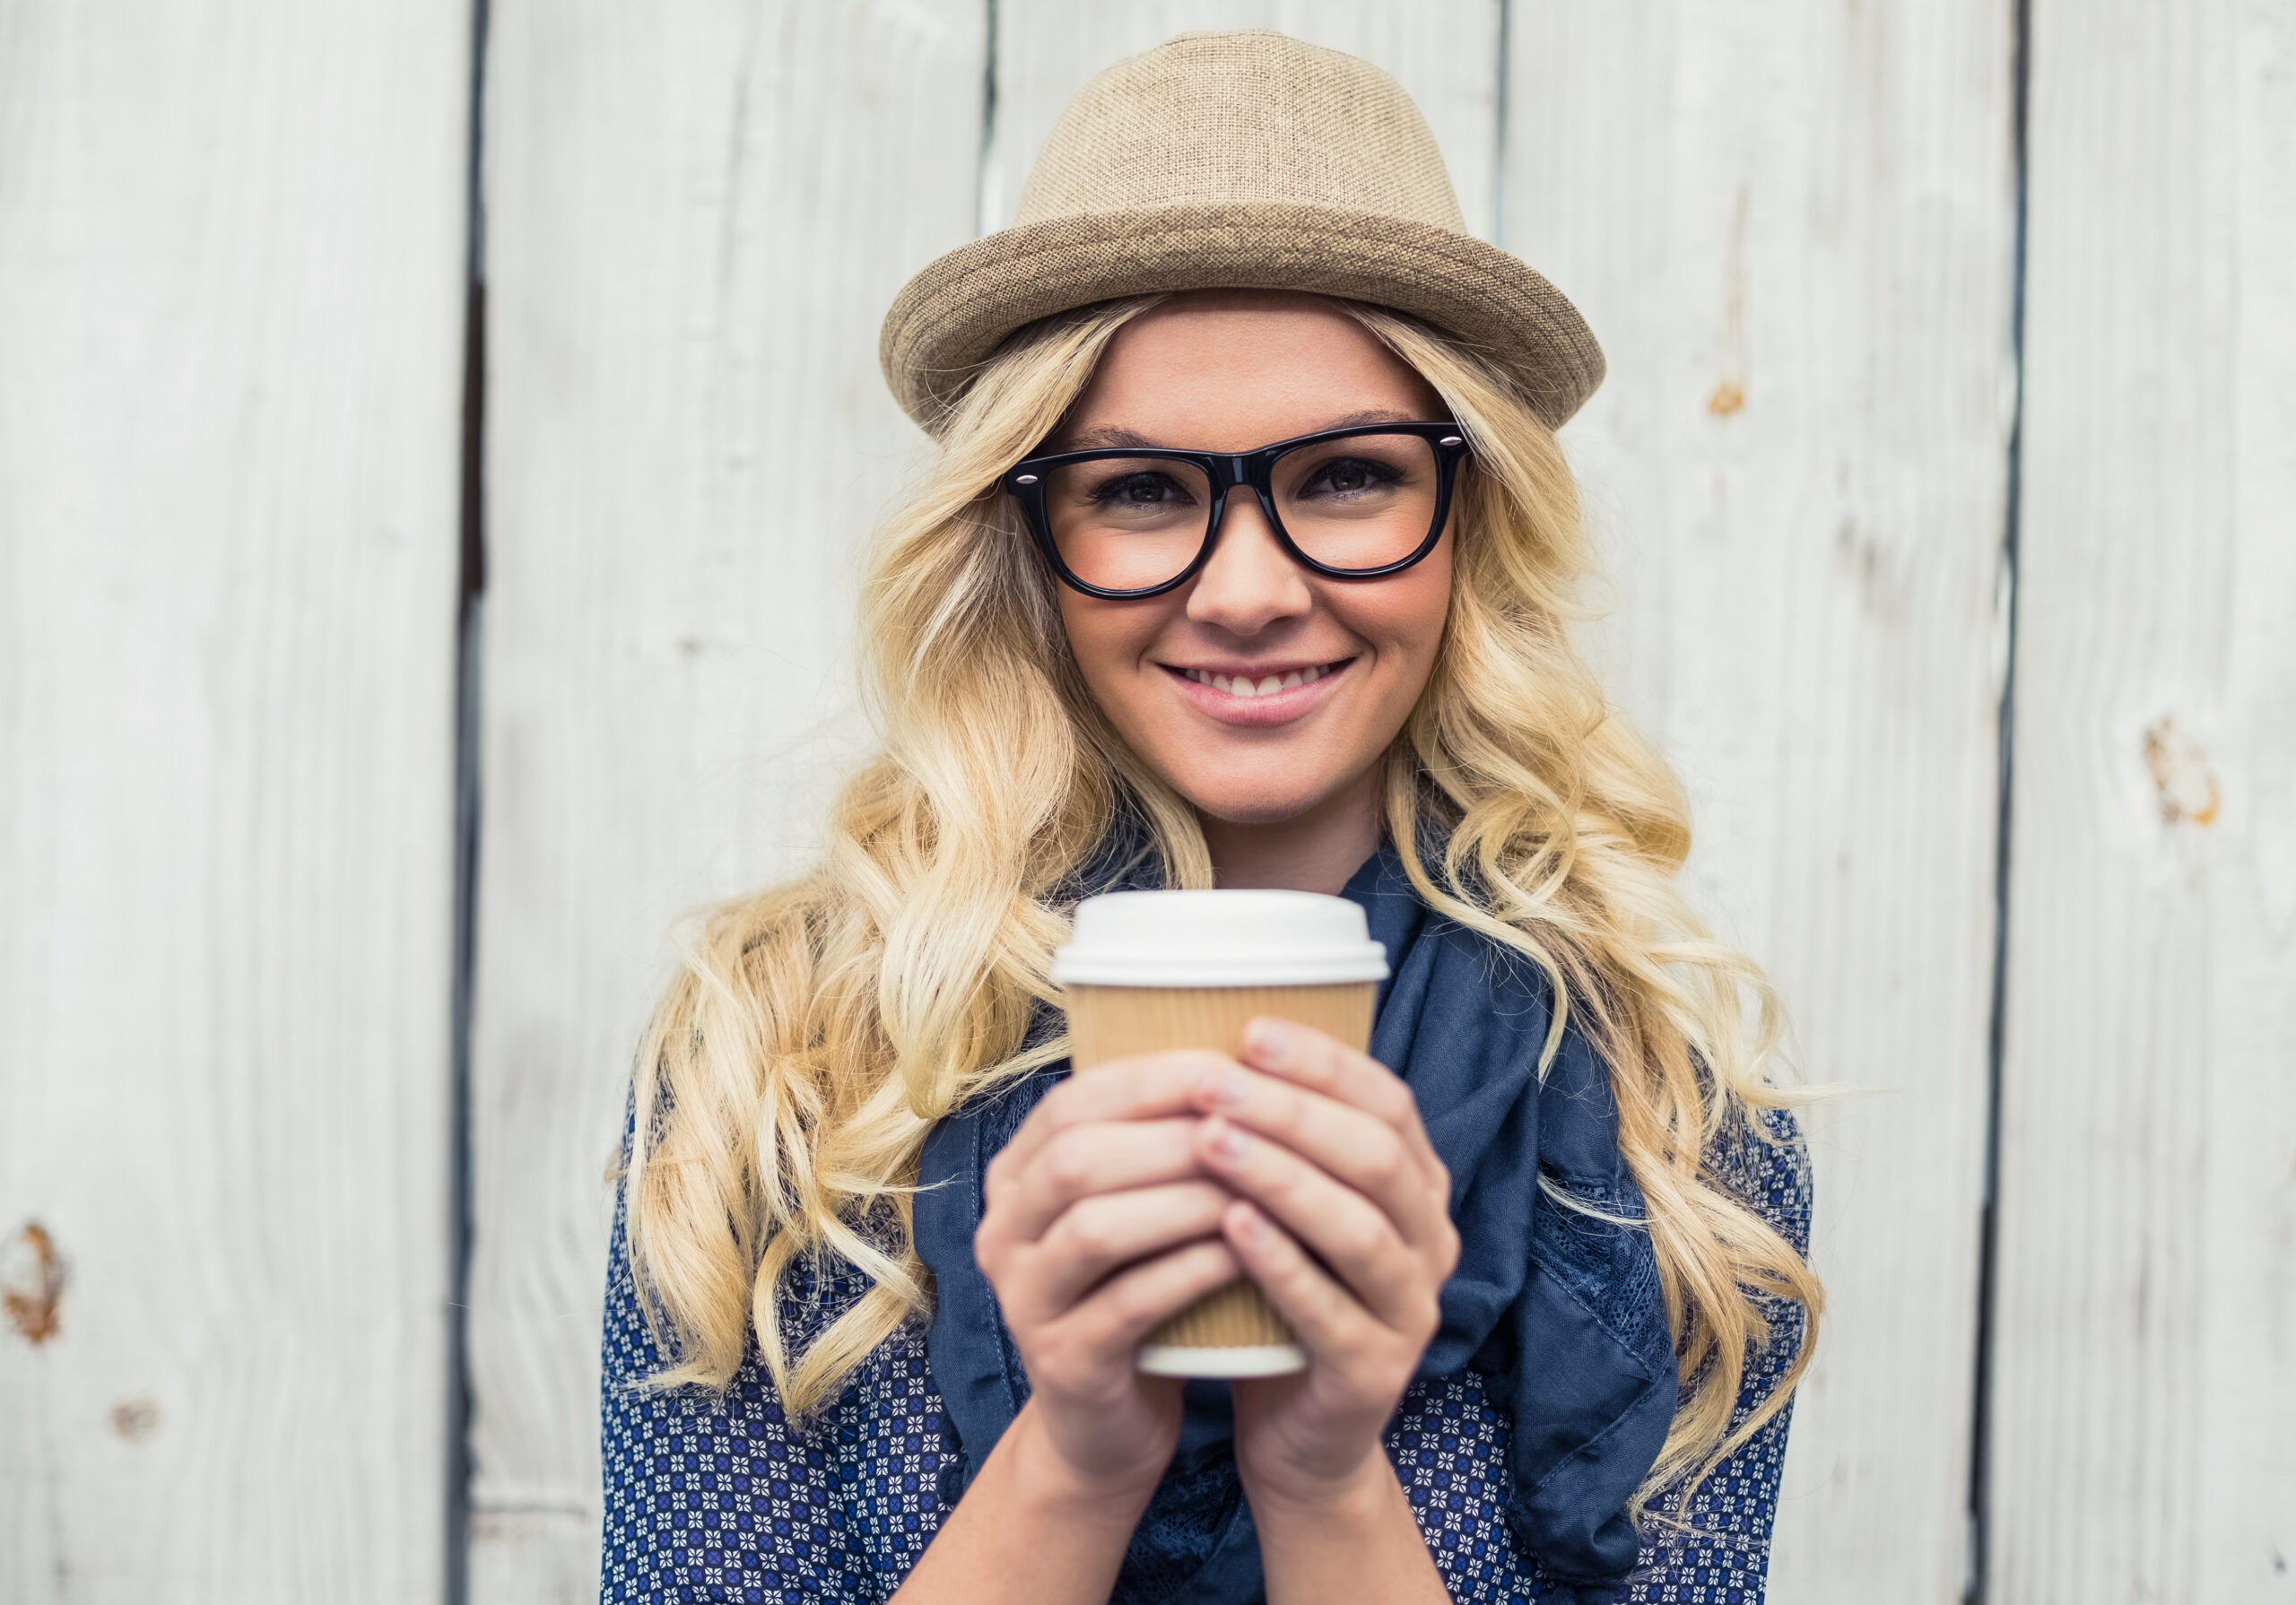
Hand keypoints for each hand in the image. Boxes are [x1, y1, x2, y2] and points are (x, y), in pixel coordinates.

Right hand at [972, 1054, 1250, 1500]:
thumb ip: (1155, 1139)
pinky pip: (1125, 1305)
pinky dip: (1188, 1272)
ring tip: (1257, 1188)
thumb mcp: (1134, 1205)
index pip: (1073, 1101)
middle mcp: (1001, 1231)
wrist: (1107, 1423)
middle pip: (1076, 1159)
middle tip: (1255, 1124)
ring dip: (1184, 1202)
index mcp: (1016, 1176)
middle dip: (1171, 1136)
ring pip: (1096, 1230)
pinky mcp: (1060, 1363)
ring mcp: (1023, 1300)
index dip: (1152, 1078)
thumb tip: (1240, 1050)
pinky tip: (1243, 1255)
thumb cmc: (1140, 1288)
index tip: (1232, 1067)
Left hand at [1183, 1018, 1459, 1509]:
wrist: (1296, 1431)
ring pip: (1358, 1229)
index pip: (1387, 1101)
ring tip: (1210, 1141)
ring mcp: (1412, 1309)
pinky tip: (1231, 1227)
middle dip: (1291, 1112)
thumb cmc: (1277, 1293)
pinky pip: (1332, 1310)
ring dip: (1283, 1177)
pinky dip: (1282, 1264)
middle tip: (1214, 1083)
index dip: (1323, 1062)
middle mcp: (1431, 1239)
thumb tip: (1208, 1036)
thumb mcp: (1288, 1206)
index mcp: (1418, 1185)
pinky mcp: (1377, 1372)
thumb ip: (1280, 1137)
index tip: (1248, 1030)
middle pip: (1375, 1157)